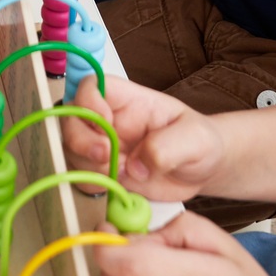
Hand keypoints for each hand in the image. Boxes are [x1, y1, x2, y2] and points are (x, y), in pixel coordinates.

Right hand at [66, 75, 225, 203]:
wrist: (203, 171)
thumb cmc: (201, 143)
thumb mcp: (196, 139)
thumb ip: (167, 147)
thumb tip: (136, 166)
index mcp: (129, 100)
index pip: (92, 86)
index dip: (88, 101)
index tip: (104, 122)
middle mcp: (110, 121)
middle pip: (71, 118)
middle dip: (80, 139)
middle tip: (104, 156)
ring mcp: (104, 147)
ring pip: (71, 150)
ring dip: (85, 166)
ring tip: (117, 176)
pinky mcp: (105, 173)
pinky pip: (82, 178)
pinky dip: (92, 187)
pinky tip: (116, 189)